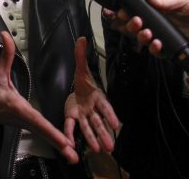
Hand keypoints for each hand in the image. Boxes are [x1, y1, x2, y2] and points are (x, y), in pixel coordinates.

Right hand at [0, 31, 78, 162]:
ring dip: (57, 145)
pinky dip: (52, 139)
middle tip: (73, 155)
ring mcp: (24, 123)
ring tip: (72, 156)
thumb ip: (6, 55)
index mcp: (16, 106)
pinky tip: (63, 146)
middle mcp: (22, 117)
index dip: (48, 129)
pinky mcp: (25, 124)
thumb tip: (6, 36)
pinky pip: (41, 132)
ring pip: (43, 134)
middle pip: (43, 131)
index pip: (35, 118)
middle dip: (58, 143)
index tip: (61, 139)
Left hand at [64, 37, 119, 152]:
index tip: (117, 125)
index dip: (111, 115)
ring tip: (101, 150)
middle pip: (99, 122)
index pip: (105, 107)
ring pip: (89, 128)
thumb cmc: (84, 81)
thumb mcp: (81, 67)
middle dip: (105, 133)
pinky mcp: (73, 117)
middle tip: (111, 146)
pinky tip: (71, 145)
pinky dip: (71, 135)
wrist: (77, 88)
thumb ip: (80, 55)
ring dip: (94, 139)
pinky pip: (72, 126)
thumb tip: (81, 38)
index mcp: (97, 96)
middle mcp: (92, 108)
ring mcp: (84, 114)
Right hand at [119, 0, 188, 55]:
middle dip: (131, 25)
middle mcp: (157, 25)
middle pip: (136, 28)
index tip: (117, 12)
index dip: (125, 14)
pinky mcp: (170, 49)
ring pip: (143, 40)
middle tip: (135, 21)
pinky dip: (154, 48)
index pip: (136, 13)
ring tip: (146, 32)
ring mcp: (162, 37)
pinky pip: (157, 52)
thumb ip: (164, 2)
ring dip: (141, 36)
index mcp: (157, 13)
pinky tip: (157, 43)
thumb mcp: (182, 2)